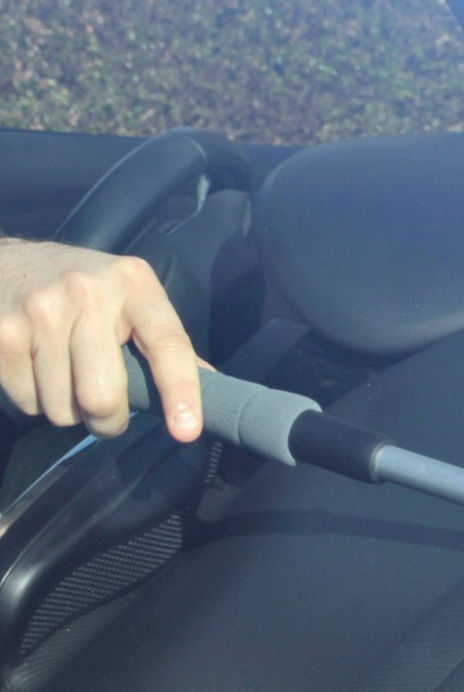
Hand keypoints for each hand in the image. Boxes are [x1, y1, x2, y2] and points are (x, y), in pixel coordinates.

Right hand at [0, 238, 202, 440]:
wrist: (8, 261)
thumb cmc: (86, 290)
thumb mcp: (133, 298)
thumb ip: (167, 343)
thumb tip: (215, 389)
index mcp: (135, 286)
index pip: (168, 345)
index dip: (180, 392)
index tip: (187, 430)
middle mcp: (87, 294)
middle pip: (103, 396)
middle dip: (108, 421)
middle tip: (107, 412)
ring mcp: (39, 312)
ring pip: (63, 409)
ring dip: (68, 410)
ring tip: (66, 375)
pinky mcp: (1, 334)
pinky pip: (27, 402)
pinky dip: (35, 400)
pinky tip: (37, 368)